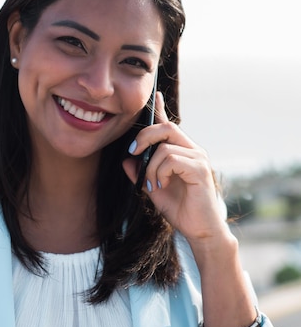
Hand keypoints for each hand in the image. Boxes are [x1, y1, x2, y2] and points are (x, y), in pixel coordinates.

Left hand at [122, 92, 227, 245]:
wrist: (200, 231)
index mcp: (183, 152)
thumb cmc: (181, 210)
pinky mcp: (199, 168)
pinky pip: (170, 159)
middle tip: (132, 153)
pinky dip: (159, 173)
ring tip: (151, 185)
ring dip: (150, 167)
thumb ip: (140, 174)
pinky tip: (160, 186)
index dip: (160, 109)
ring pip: (164, 146)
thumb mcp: (153, 190)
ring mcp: (198, 158)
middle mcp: (193, 150)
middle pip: (166, 128)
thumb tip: (126, 161)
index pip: (169, 125)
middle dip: (143, 137)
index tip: (155, 94)